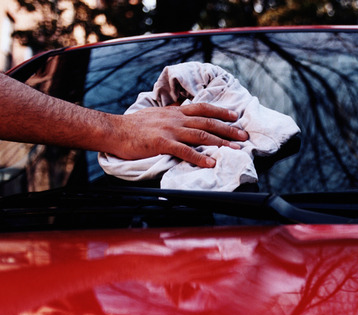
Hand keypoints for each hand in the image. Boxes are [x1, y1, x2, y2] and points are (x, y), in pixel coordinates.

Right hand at [111, 103, 249, 167]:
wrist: (113, 130)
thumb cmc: (132, 126)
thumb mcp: (155, 115)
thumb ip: (171, 116)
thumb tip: (181, 114)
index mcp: (174, 112)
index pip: (203, 108)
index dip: (221, 112)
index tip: (235, 117)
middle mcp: (175, 118)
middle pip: (207, 122)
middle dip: (228, 129)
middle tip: (244, 136)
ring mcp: (170, 130)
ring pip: (201, 135)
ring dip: (220, 142)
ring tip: (235, 149)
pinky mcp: (162, 143)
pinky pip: (185, 151)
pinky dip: (200, 157)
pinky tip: (211, 163)